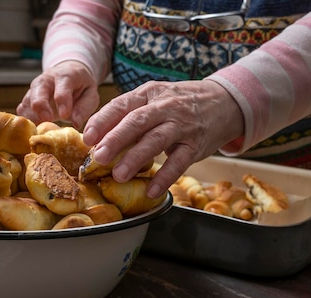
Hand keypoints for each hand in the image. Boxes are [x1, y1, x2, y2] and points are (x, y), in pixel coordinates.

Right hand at [16, 61, 99, 129]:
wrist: (69, 75)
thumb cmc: (81, 88)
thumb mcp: (90, 95)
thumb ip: (84, 108)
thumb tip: (75, 123)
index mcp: (65, 76)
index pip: (62, 87)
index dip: (62, 101)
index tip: (65, 115)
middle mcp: (46, 80)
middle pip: (37, 92)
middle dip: (41, 107)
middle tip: (47, 121)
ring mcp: (34, 90)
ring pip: (27, 102)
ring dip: (32, 118)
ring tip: (41, 131)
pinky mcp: (28, 100)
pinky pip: (22, 110)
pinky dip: (26, 121)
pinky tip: (35, 131)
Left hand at [82, 79, 244, 197]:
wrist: (224, 102)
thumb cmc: (180, 104)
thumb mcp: (154, 100)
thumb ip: (129, 115)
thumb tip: (96, 138)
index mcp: (149, 94)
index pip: (122, 105)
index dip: (103, 121)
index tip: (87, 137)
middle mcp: (165, 107)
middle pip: (137, 121)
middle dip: (115, 139)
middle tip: (98, 157)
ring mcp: (182, 125)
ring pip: (156, 140)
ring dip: (136, 158)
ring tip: (119, 175)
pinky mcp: (196, 144)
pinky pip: (179, 162)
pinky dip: (165, 177)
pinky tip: (152, 190)